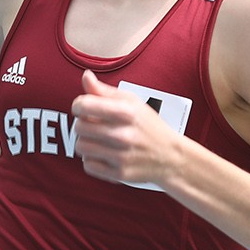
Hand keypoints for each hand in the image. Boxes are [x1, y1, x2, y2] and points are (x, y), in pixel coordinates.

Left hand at [70, 70, 184, 185]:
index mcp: (126, 112)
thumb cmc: (149, 126)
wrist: (171, 157)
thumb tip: (85, 76)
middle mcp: (123, 134)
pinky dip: (92, 160)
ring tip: (96, 140)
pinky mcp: (119, 173)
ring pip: (81, 147)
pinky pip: (88, 165)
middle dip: (82, 124)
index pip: (84, 105)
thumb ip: (105, 91)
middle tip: (92, 125)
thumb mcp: (132, 102)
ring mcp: (121, 156)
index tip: (83, 108)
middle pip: (79, 127)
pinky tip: (102, 154)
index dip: (78, 105)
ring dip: (85, 142)